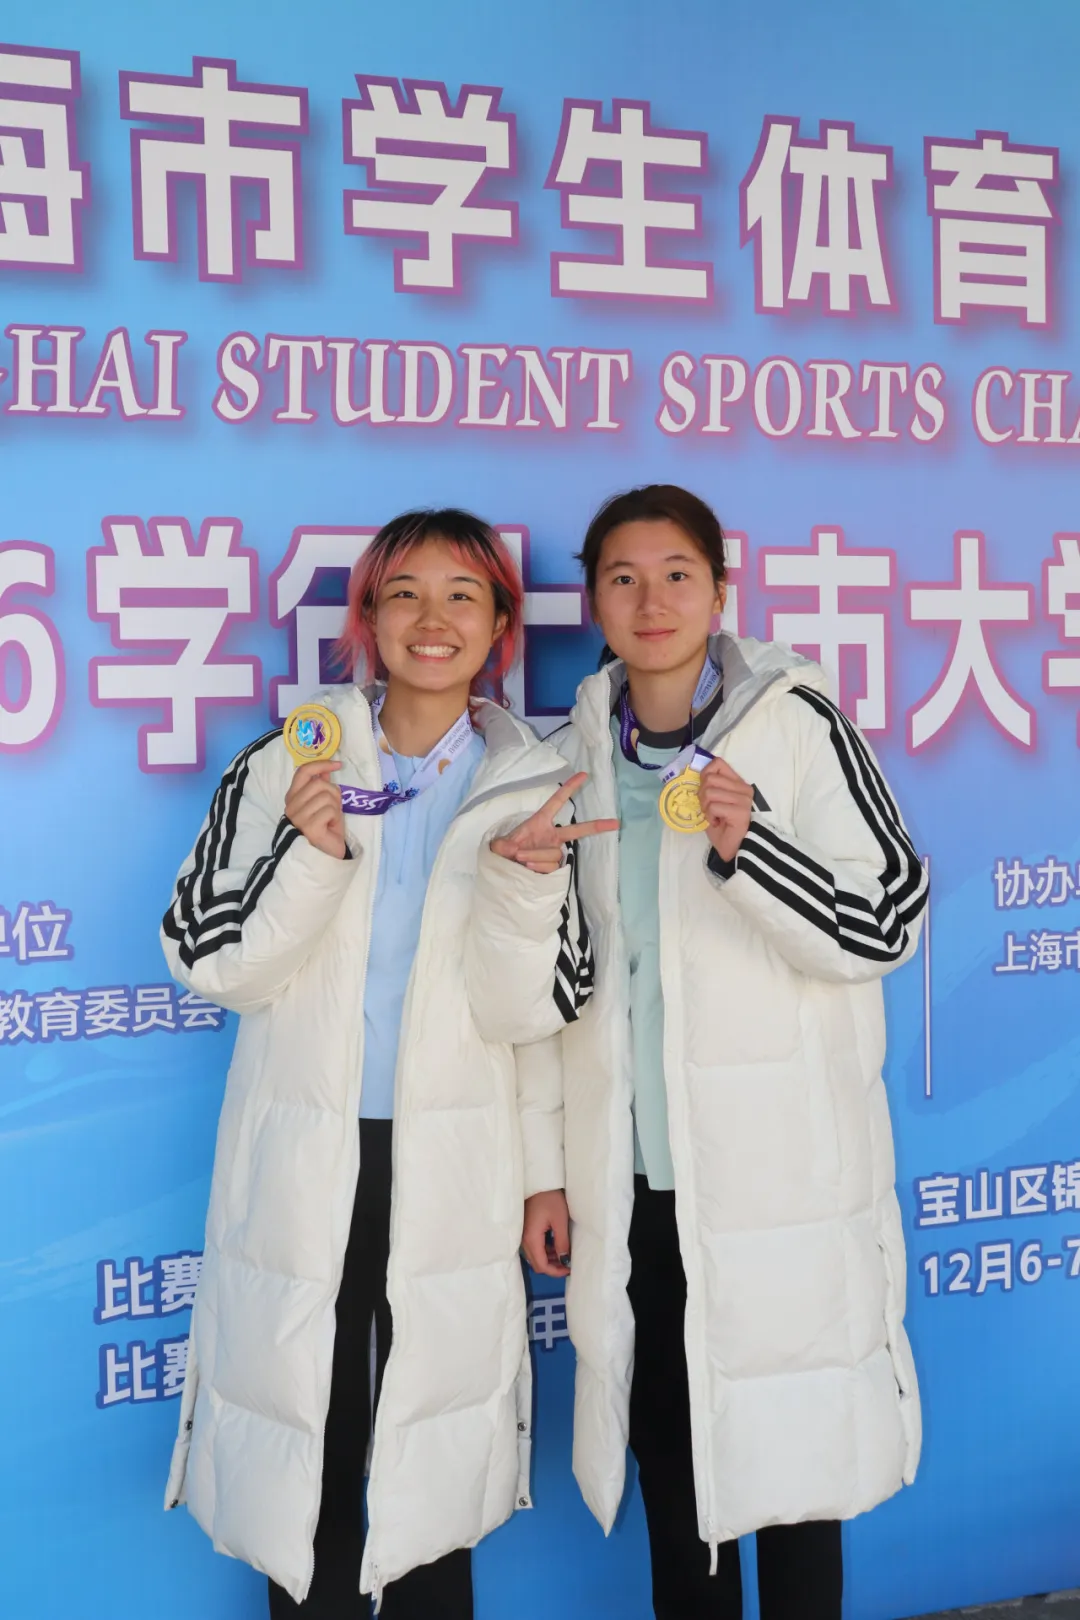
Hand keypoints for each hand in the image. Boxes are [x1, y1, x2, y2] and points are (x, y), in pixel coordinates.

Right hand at [284, 760, 346, 859]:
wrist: (326, 854)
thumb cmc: (325, 828)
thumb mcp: (325, 803)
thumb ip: (322, 786)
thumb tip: (327, 769)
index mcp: (292, 797)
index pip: (303, 772)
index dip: (321, 764)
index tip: (338, 764)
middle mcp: (291, 806)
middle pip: (319, 784)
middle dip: (333, 793)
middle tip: (334, 808)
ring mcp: (298, 818)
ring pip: (326, 797)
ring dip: (335, 808)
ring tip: (331, 819)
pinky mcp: (308, 827)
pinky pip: (329, 810)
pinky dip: (335, 817)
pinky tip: (331, 827)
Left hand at [491, 772, 618, 874]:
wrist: (504, 868)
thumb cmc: (503, 852)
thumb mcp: (499, 846)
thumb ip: (505, 846)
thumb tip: (516, 850)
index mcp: (540, 822)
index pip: (557, 802)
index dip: (569, 788)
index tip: (584, 775)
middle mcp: (551, 835)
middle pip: (577, 830)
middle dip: (596, 826)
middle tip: (615, 823)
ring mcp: (554, 851)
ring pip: (554, 853)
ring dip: (536, 856)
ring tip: (522, 858)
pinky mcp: (554, 867)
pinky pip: (552, 866)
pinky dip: (539, 867)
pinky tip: (529, 868)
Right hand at [522, 1189, 570, 1276]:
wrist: (538, 1181)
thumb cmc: (550, 1199)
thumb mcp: (560, 1221)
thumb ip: (562, 1243)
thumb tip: (565, 1261)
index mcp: (531, 1239)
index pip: (541, 1265)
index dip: (555, 1271)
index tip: (569, 1269)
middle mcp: (524, 1240)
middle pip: (536, 1263)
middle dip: (552, 1267)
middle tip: (568, 1264)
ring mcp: (523, 1235)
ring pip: (535, 1256)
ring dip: (549, 1259)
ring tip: (564, 1254)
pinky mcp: (525, 1230)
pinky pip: (533, 1247)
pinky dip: (544, 1251)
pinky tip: (555, 1245)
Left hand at [698, 758, 753, 863]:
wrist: (733, 848)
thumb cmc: (722, 825)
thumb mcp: (714, 801)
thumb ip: (710, 787)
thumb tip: (696, 775)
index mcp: (738, 782)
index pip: (718, 763)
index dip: (705, 774)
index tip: (704, 789)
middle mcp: (743, 788)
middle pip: (710, 778)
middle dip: (702, 795)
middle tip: (709, 809)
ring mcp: (743, 799)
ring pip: (710, 792)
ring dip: (706, 807)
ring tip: (714, 816)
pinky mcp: (740, 811)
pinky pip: (713, 806)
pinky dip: (710, 816)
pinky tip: (718, 823)